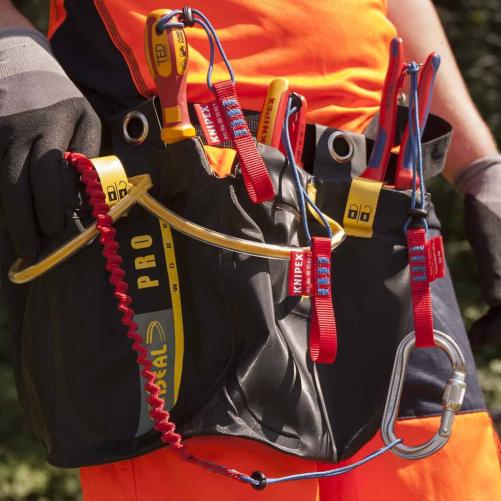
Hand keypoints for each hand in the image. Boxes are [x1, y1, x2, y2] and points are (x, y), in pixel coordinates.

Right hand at [0, 28, 100, 257]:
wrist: (17, 64)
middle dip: (29, 217)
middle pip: (21, 179)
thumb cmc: (60, 99)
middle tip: (35, 248)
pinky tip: (8, 218)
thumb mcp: (84, 117)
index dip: (53, 200)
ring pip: (2, 179)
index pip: (51, 166)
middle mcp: (22, 127)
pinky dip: (0, 199)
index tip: (59, 227)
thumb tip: (91, 190)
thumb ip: (87, 150)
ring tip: (22, 243)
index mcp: (56, 122)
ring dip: (12, 215)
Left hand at [455, 155, 500, 345]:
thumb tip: (496, 301)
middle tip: (475, 340)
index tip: (482, 338)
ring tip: (478, 334)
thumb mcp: (489, 235)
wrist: (492, 185)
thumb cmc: (490, 207)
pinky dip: (499, 307)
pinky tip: (487, 317)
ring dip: (499, 321)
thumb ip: (496, 268)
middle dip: (500, 327)